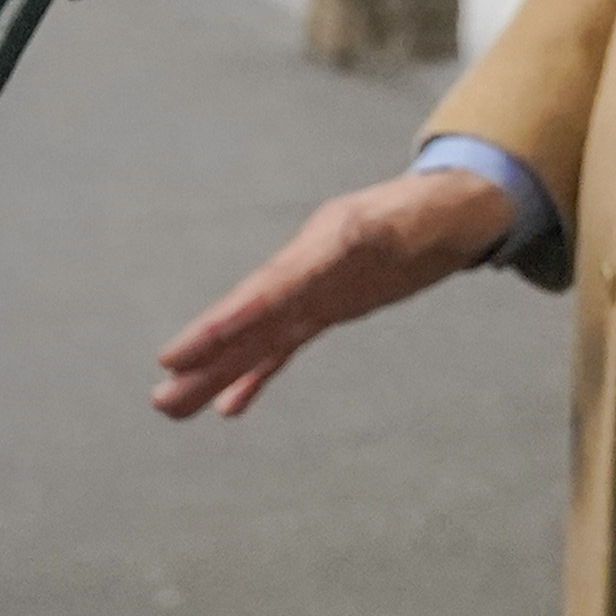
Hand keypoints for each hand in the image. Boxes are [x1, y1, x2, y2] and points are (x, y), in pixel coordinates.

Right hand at [155, 164, 520, 418]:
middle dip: (204, 362)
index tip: (175, 357)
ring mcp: (311, 291)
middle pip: (246, 323)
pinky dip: (255, 375)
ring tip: (174, 409)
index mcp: (318, 249)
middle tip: (160, 403)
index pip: (261, 295)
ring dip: (217, 374)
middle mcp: (304, 271)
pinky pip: (282, 347)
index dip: (220, 327)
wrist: (455, 206)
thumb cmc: (440, 211)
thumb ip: (384, 231)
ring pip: (255, 340)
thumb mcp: (416, 221)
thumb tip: (355, 237)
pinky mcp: (326, 308)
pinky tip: (229, 407)